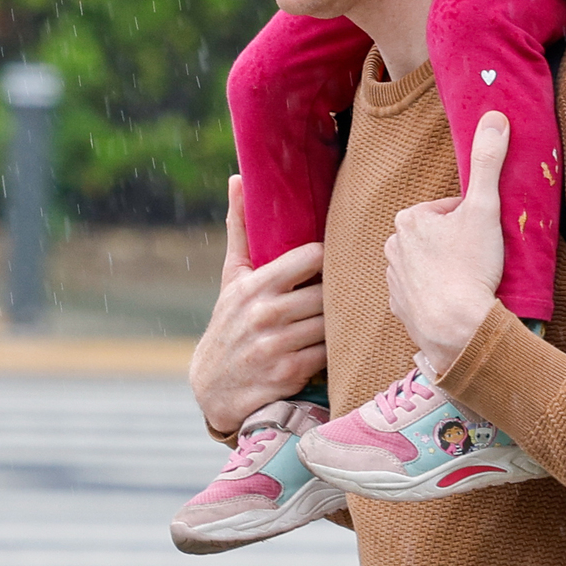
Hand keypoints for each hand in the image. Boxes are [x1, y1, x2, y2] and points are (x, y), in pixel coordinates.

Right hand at [189, 175, 327, 438]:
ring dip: (340, 321)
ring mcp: (276, 346)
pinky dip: (335, 348)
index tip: (336, 258)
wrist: (215, 387)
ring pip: (330, 322)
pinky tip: (331, 343)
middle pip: (325, 292)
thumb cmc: (230, 322)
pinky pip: (329, 352)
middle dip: (338, 292)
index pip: (311, 257)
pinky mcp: (289, 373)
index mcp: (255, 286)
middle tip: (351, 287)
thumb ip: (239, 228)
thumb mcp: (231, 277)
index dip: (329, 256)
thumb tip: (237, 178)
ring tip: (344, 315)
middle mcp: (264, 314)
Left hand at [385, 111, 508, 375]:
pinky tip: (456, 300)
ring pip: (430, 263)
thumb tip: (495, 116)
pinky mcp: (400, 308)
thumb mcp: (484, 208)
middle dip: (459, 244)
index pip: (450, 209)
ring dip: (449, 268)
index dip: (473, 221)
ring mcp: (394, 279)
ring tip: (470, 282)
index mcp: (408, 218)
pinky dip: (439, 294)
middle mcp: (392, 246)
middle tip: (480, 260)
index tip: (483, 238)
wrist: (457, 330)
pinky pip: (423, 292)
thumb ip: (488, 161)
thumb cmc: (470, 267)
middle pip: (439, 236)